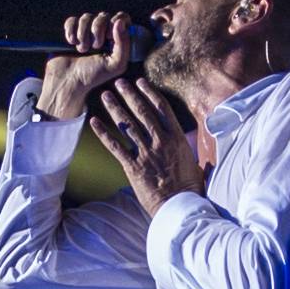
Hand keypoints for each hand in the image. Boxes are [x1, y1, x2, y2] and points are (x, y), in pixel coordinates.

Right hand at [36, 12, 139, 120]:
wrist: (68, 81)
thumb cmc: (93, 76)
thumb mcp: (115, 64)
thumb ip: (124, 44)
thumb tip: (120, 22)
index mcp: (116, 40)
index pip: (122, 18)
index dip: (115, 22)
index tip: (109, 36)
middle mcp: (102, 33)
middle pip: (103, 16)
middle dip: (97, 31)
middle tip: (94, 47)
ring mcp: (85, 31)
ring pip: (86, 17)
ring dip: (83, 34)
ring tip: (81, 50)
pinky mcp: (71, 31)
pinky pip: (72, 20)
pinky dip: (71, 31)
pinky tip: (71, 43)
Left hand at [88, 78, 205, 216]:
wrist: (179, 206)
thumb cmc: (190, 188)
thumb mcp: (195, 163)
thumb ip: (188, 150)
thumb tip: (194, 147)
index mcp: (177, 138)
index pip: (161, 108)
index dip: (149, 93)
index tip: (140, 82)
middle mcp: (160, 141)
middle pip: (142, 112)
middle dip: (129, 95)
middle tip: (119, 83)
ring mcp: (145, 153)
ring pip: (127, 125)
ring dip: (115, 108)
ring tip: (106, 95)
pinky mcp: (133, 166)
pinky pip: (115, 146)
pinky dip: (103, 133)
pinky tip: (94, 121)